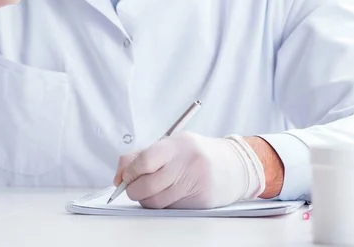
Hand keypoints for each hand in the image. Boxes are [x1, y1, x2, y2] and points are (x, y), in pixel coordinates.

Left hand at [113, 132, 265, 208]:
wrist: (234, 165)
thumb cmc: (196, 154)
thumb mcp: (172, 145)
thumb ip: (142, 155)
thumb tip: (119, 176)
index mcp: (177, 144)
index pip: (144, 161)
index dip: (129, 172)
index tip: (125, 177)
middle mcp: (187, 162)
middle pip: (147, 185)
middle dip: (133, 190)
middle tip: (133, 188)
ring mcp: (196, 182)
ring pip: (156, 201)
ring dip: (146, 199)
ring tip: (152, 191)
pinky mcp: (202, 200)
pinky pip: (171, 208)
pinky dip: (163, 204)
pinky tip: (169, 194)